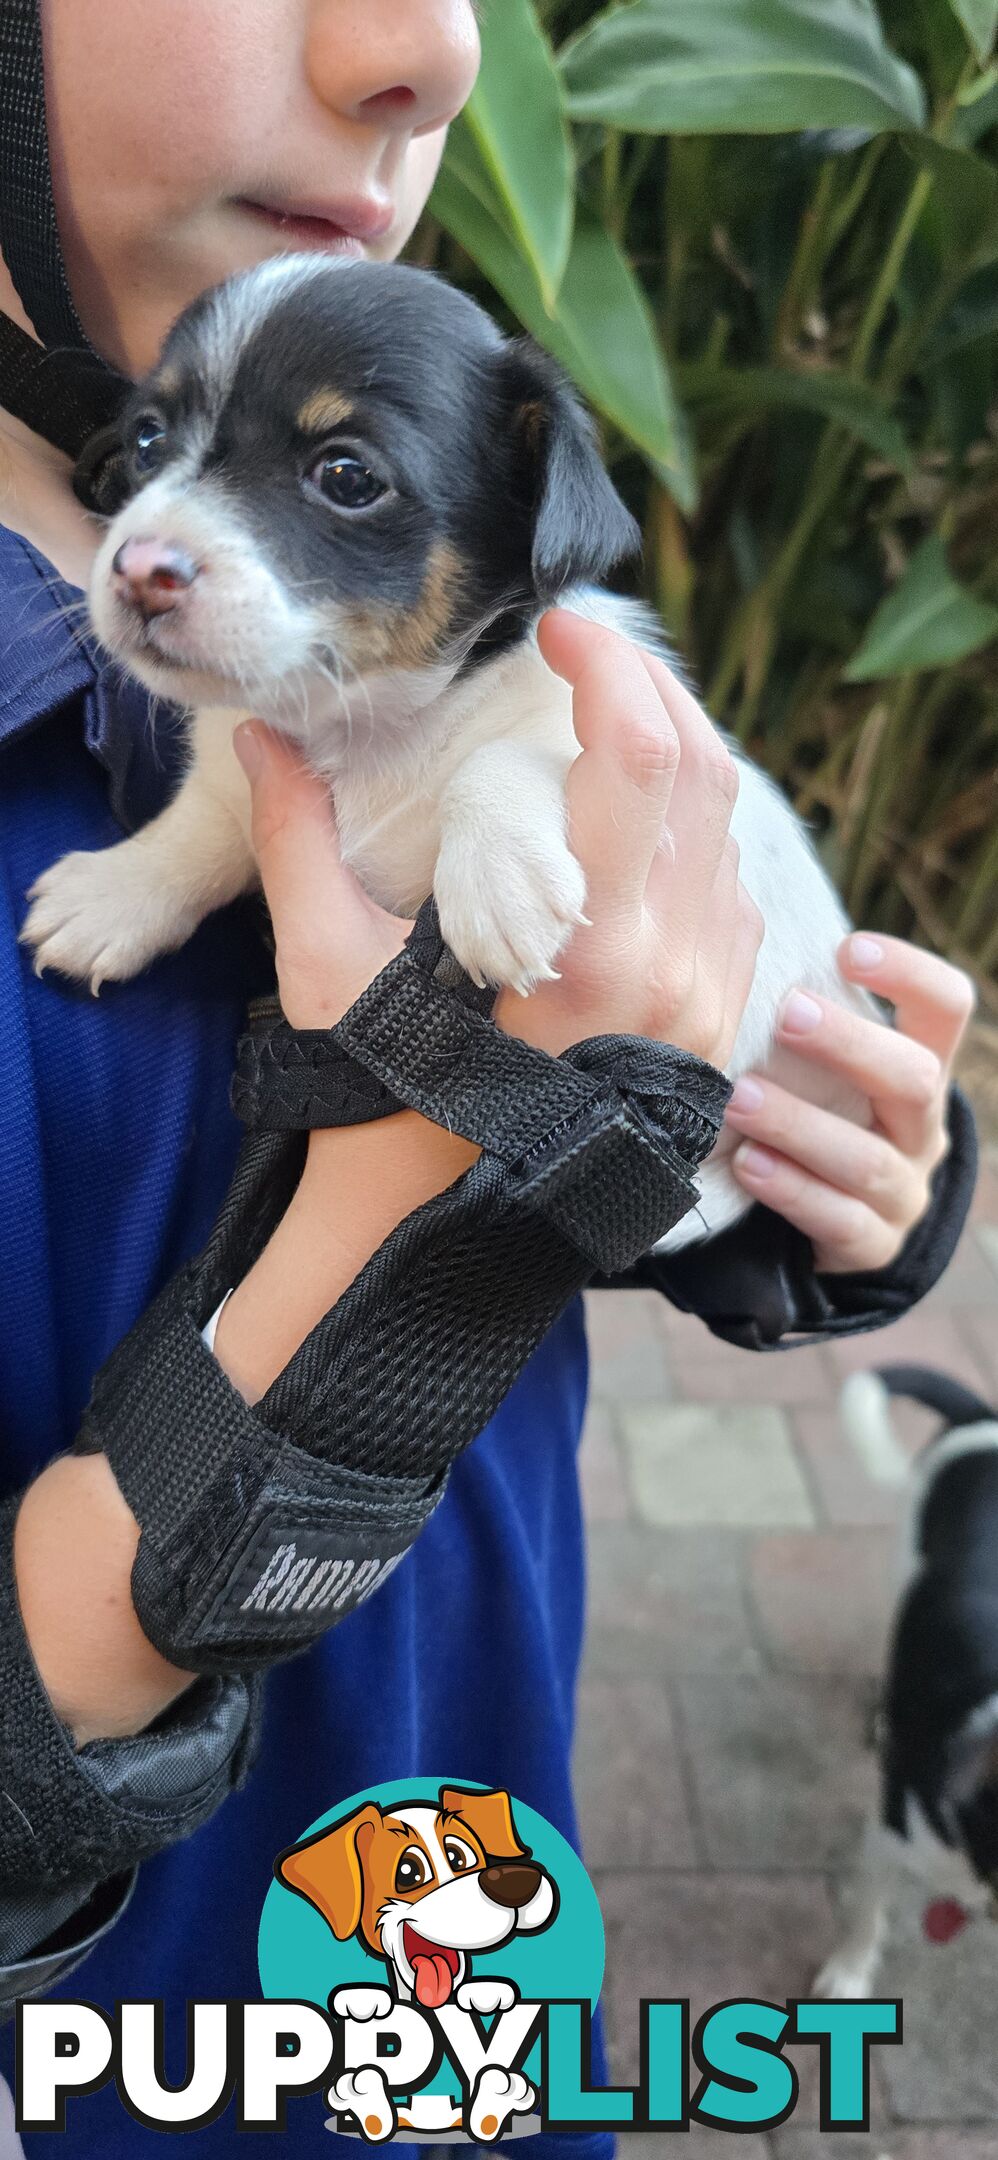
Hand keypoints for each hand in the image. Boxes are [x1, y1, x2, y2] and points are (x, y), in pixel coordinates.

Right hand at [234, 611, 763, 1066]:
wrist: (448, 1230)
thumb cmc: (383, 1100)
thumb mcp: (327, 970)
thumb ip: (298, 841)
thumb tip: (263, 738)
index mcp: (586, 942)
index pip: (639, 756)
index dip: (608, 664)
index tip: (560, 625)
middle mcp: (670, 964)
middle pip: (706, 773)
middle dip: (653, 688)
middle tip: (592, 654)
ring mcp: (705, 997)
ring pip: (729, 834)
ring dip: (679, 761)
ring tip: (610, 727)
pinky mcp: (715, 1024)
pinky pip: (735, 899)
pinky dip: (697, 843)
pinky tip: (637, 834)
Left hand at [722, 934, 975, 1273]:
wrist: (836, 1221)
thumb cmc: (820, 1113)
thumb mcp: (828, 1068)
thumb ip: (806, 1018)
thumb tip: (733, 933)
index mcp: (922, 1066)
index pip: (946, 1006)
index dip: (909, 973)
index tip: (848, 948)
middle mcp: (922, 1127)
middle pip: (913, 1080)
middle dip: (851, 1045)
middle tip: (788, 1014)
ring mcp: (904, 1191)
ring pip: (866, 1159)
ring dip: (800, 1125)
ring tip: (741, 1099)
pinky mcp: (872, 1246)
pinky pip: (838, 1221)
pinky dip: (790, 1190)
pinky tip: (749, 1164)